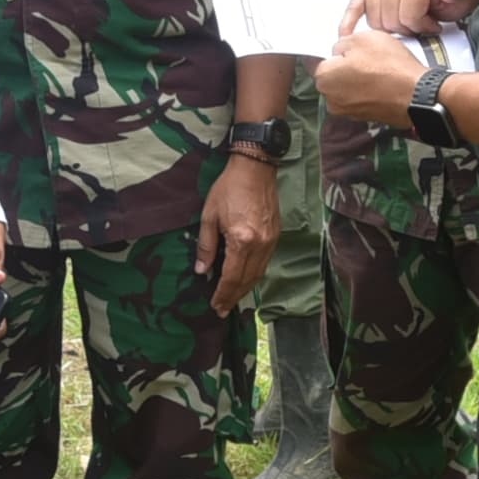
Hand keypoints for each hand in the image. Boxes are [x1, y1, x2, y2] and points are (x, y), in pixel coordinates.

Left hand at [194, 152, 279, 314]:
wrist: (255, 168)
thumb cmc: (229, 188)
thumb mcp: (209, 215)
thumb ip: (206, 245)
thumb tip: (203, 270)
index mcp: (242, 240)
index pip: (232, 277)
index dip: (223, 294)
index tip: (215, 306)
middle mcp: (260, 245)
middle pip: (247, 280)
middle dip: (234, 297)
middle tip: (222, 310)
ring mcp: (271, 241)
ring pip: (259, 274)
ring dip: (245, 289)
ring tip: (233, 298)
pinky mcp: (276, 235)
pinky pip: (265, 262)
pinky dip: (254, 275)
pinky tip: (245, 278)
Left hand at [315, 26, 427, 126]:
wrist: (417, 95)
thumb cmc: (388, 65)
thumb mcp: (363, 37)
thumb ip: (342, 42)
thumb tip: (339, 51)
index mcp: (324, 77)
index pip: (320, 59)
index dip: (336, 51)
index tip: (351, 49)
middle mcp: (330, 99)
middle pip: (334, 76)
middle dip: (346, 67)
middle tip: (368, 57)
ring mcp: (348, 112)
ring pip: (347, 88)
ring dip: (358, 80)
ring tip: (379, 71)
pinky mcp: (365, 118)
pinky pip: (361, 99)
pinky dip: (368, 92)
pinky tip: (384, 84)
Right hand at [345, 0, 478, 37]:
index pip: (409, 16)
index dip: (423, 27)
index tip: (434, 24)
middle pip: (390, 21)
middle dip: (407, 29)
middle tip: (420, 23)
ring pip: (375, 21)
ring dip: (391, 28)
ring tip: (407, 19)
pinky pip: (353, 7)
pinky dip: (349, 21)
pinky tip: (345, 34)